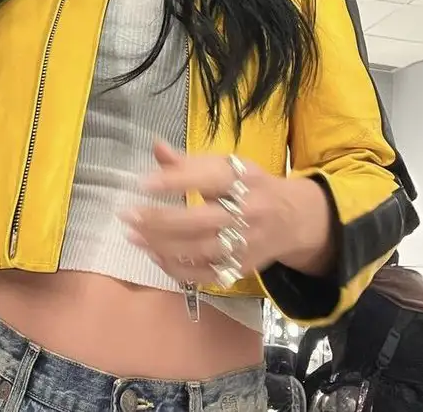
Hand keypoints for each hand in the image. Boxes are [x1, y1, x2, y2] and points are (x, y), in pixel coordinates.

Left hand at [121, 142, 332, 286]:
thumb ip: (190, 162)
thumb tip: (156, 147)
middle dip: (160, 219)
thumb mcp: (228, 165)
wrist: (295, 219)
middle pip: (200, 220)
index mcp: (244, 180)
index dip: (175, 181)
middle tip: (127, 214)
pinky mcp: (241, 268)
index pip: (208, 179)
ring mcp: (245, 245)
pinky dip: (176, 267)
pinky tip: (153, 255)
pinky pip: (204, 274)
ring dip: (161, 244)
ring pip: (199, 250)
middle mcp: (247, 213)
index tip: (143, 182)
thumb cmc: (252, 186)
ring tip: (132, 235)